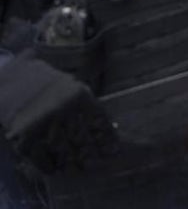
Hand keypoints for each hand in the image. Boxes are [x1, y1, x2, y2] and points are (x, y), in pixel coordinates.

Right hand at [0, 56, 118, 172]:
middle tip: (95, 165)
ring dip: (72, 164)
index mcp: (80, 95)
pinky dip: (49, 166)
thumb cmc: (46, 83)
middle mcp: (64, 110)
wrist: (11, 80)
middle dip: (91, 155)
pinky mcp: (24, 137)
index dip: (107, 139)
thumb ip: (87, 105)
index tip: (113, 152)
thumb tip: (107, 128)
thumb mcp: (73, 86)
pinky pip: (40, 157)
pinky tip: (55, 170)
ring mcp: (44, 124)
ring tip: (77, 170)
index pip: (99, 122)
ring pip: (64, 151)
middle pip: (83, 139)